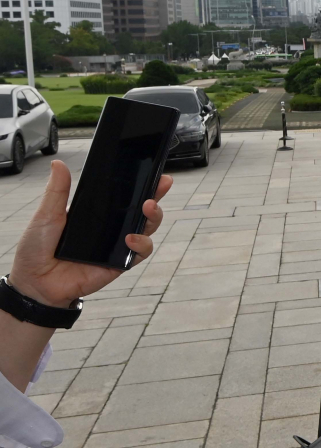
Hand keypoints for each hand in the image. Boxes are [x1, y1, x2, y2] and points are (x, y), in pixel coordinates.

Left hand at [8, 159, 171, 306]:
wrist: (34, 283)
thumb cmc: (36, 250)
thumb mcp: (46, 215)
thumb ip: (57, 191)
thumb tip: (59, 165)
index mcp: (96, 213)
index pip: (123, 196)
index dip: (142, 184)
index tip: (154, 173)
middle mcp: (110, 228)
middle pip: (141, 210)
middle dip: (156, 196)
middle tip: (159, 185)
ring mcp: (116, 245)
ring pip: (147, 229)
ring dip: (153, 217)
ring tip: (147, 208)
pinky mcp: (120, 263)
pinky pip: (140, 253)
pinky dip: (142, 244)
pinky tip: (131, 238)